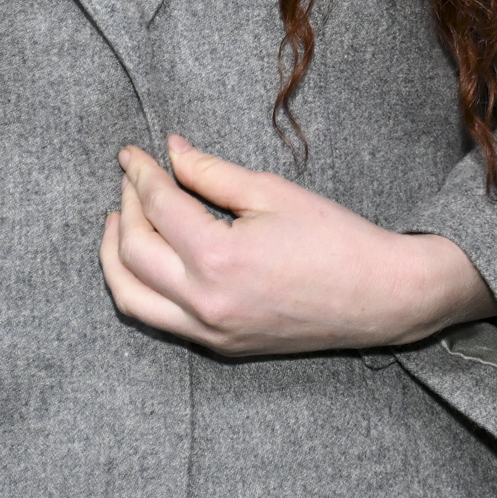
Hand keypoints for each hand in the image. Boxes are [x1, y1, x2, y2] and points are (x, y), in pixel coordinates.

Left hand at [98, 135, 496, 357]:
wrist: (381, 297)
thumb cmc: (335, 239)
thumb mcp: (271, 193)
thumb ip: (211, 173)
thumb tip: (171, 151)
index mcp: (217, 258)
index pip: (157, 207)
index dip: (140, 174)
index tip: (131, 153)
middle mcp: (205, 303)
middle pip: (132, 253)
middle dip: (126, 208)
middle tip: (132, 179)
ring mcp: (211, 331)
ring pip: (132, 300)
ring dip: (116, 258)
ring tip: (120, 221)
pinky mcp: (222, 345)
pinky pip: (161, 320)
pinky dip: (141, 288)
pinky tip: (149, 259)